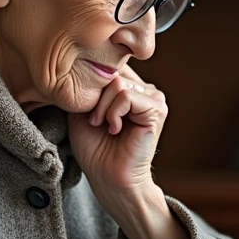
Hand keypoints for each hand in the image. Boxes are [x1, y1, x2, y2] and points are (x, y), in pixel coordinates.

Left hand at [68, 65, 167, 197]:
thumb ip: (88, 84)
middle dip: (96, 99)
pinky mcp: (157, 110)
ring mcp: (153, 98)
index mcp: (129, 86)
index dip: (93, 83)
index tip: (87, 109)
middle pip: (112, 72)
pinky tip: (116, 129)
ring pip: (118, 83)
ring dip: (104, 108)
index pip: (110, 64)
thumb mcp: (82, 108)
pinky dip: (114, 113)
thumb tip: (84, 61)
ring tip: (106, 126)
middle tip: (96, 122)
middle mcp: (144, 89)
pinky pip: (127, 96)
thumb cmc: (94, 148)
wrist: (107, 177)